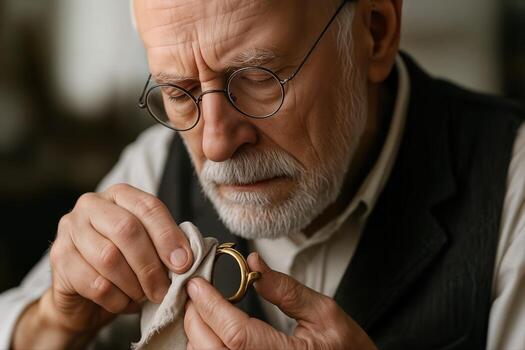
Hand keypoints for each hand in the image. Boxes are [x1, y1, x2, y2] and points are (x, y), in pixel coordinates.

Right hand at [45, 184, 192, 334]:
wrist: (84, 296)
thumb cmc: (124, 264)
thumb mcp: (149, 247)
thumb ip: (166, 245)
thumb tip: (185, 259)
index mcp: (120, 194)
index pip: (148, 207)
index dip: (169, 236)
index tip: (184, 264)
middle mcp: (91, 205)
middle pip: (127, 230)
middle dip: (151, 265)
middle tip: (163, 289)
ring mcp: (70, 230)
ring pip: (109, 257)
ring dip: (134, 284)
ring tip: (145, 296)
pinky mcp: (59, 259)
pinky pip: (94, 283)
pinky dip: (117, 299)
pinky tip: (125, 302)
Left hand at [184, 253, 376, 349]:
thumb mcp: (324, 314)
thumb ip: (286, 289)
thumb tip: (253, 264)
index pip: (235, 333)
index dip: (211, 305)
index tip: (198, 283)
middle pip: (211, 349)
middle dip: (196, 317)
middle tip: (196, 291)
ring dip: (198, 333)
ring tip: (202, 308)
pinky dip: (207, 347)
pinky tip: (211, 332)